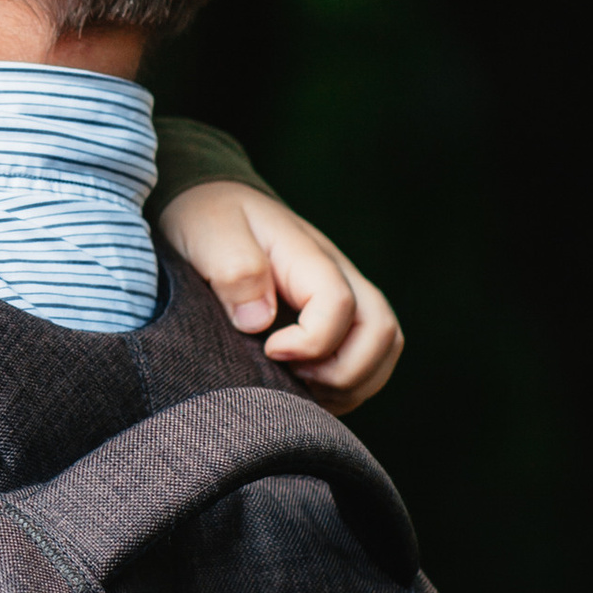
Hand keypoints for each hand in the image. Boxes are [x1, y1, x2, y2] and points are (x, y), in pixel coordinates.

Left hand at [154, 182, 402, 412]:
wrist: (211, 202)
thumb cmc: (208, 219)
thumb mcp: (209, 234)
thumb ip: (235, 271)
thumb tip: (259, 322)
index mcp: (306, 254)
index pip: (339, 305)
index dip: (310, 342)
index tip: (267, 349)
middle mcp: (338, 273)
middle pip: (380, 330)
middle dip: (343, 372)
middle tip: (292, 377)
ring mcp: (344, 293)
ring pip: (384, 347)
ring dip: (350, 383)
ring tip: (301, 389)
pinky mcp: (338, 314)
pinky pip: (369, 356)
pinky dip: (347, 384)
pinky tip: (305, 390)